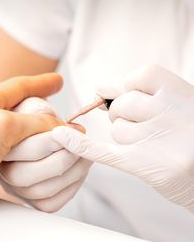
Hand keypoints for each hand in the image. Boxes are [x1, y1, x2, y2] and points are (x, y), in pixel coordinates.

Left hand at [0, 73, 62, 211]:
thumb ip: (34, 123)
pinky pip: (18, 159)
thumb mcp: (1, 126)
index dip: (42, 83)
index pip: (19, 87)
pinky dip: (30, 160)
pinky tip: (35, 162)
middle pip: (25, 114)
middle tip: (64, 125)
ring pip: (24, 139)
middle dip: (46, 118)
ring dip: (40, 143)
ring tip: (54, 145)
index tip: (58, 81)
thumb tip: (63, 128)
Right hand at [0, 97, 91, 212]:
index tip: (70, 129)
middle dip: (61, 159)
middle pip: (24, 175)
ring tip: (85, 156)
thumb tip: (67, 126)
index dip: (50, 140)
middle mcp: (2, 171)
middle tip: (81, 145)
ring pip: (40, 192)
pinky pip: (51, 204)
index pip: (18, 147)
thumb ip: (40, 110)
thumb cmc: (31, 120)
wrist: (32, 134)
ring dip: (71, 173)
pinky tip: (79, 171)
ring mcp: (16, 189)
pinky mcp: (33, 201)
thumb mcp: (30, 106)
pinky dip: (71, 189)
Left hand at [52, 65, 193, 212]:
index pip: (139, 77)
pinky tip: (60, 137)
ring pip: (117, 130)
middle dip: (126, 115)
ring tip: (153, 146)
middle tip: (148, 128)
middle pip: (122, 105)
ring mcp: (154, 138)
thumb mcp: (183, 105)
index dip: (128, 86)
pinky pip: (102, 150)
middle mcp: (167, 112)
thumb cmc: (193, 136)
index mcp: (179, 92)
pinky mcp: (141, 164)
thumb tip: (101, 87)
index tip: (124, 94)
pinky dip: (79, 144)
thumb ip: (148, 92)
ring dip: (127, 137)